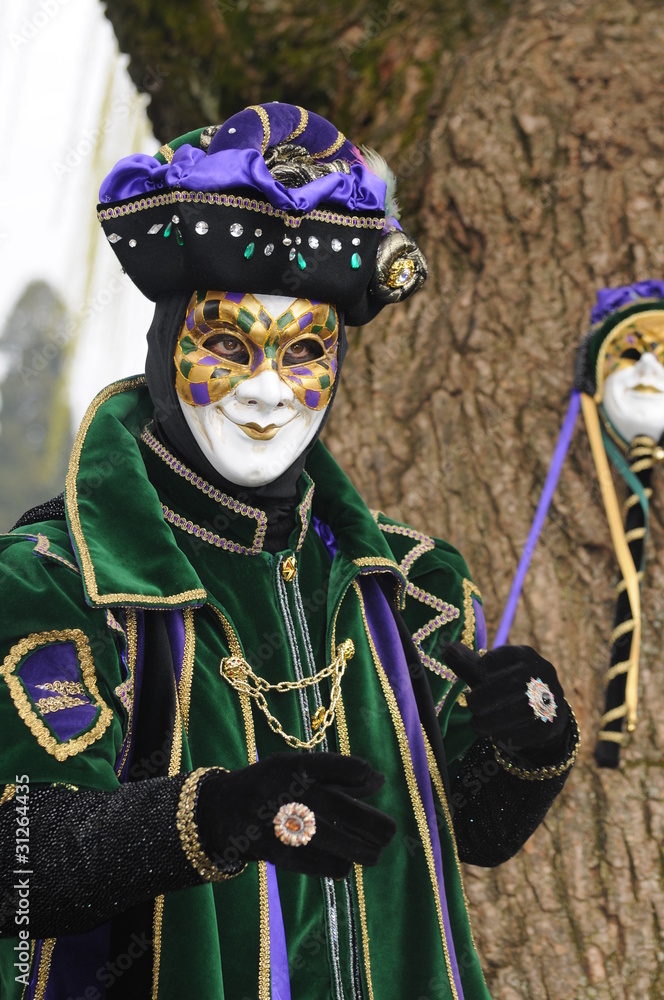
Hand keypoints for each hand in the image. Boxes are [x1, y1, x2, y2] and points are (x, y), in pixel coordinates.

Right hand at [196, 752, 396, 878]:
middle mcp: (288, 793)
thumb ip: (337, 775)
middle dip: (373, 823)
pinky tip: (344, 862)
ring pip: (335, 842)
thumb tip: (380, 780)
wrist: (221, 813)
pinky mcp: (280, 854)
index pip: (332, 764)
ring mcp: (283, 825)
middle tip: (390, 832)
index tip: (373, 778)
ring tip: (374, 853)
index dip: (356, 771)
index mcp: (293, 766)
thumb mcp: (297, 769)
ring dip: (362, 850)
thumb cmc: (272, 786)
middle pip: (339, 808)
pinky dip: (339, 865)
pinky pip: (323, 865)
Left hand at [440, 643, 568, 750]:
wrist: (543, 713)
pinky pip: (530, 731)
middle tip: (472, 705)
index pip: (497, 658)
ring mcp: (550, 698)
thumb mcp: (489, 674)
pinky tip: (497, 737)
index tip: (475, 679)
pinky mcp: (551, 723)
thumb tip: (445, 648)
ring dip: (493, 720)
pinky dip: (510, 736)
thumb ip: (468, 663)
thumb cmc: (508, 688)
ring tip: (477, 726)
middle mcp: (542, 672)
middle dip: (485, 697)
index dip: (481, 670)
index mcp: (524, 654)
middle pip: (511, 683)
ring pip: (521, 709)